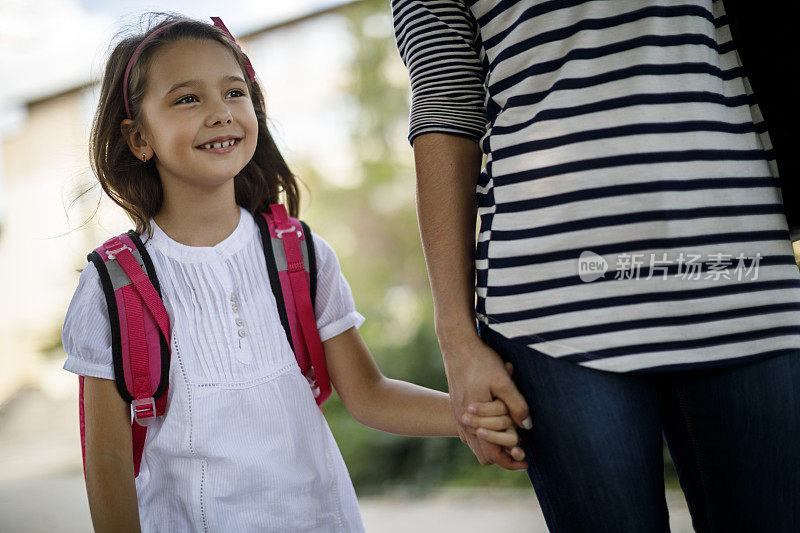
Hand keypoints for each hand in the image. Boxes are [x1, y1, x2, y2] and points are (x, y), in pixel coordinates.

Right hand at [443, 335, 530, 469]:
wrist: (457, 344)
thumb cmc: (480, 361)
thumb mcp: (503, 381)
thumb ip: (517, 405)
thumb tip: (527, 426)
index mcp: (474, 420)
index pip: (492, 455)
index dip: (510, 461)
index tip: (526, 460)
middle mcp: (463, 422)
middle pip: (484, 455)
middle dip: (503, 456)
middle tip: (522, 449)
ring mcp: (458, 415)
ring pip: (476, 444)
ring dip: (494, 444)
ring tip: (512, 435)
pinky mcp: (458, 407)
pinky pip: (470, 433)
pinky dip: (484, 434)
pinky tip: (496, 422)